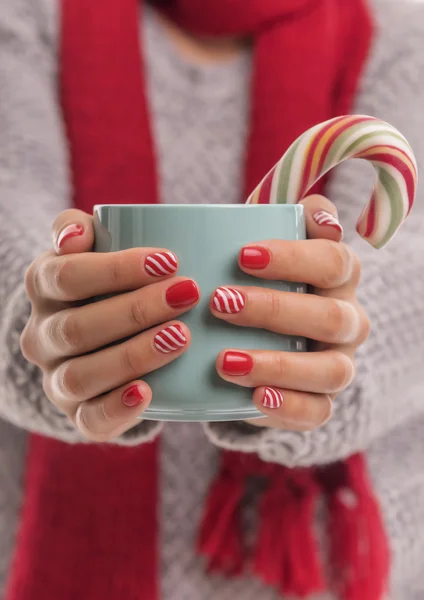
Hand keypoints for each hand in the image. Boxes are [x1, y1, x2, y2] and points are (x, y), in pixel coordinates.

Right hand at [21, 209, 199, 440]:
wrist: (97, 333)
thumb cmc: (104, 280)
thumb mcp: (91, 246)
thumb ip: (78, 228)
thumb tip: (76, 234)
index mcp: (43, 288)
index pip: (67, 276)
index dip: (116, 270)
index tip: (169, 260)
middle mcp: (42, 336)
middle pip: (77, 327)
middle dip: (136, 311)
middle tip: (187, 294)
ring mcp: (56, 379)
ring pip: (82, 375)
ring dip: (133, 355)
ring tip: (181, 336)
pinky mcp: (77, 413)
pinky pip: (89, 420)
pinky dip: (117, 409)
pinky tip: (148, 392)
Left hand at [212, 195, 369, 430]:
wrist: (251, 332)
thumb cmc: (254, 276)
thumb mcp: (263, 241)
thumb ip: (284, 216)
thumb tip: (321, 217)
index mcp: (339, 277)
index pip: (333, 261)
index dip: (293, 258)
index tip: (242, 256)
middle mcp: (347, 320)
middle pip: (330, 316)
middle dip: (273, 310)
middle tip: (219, 303)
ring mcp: (337, 363)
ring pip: (330, 370)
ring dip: (278, 365)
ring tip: (225, 362)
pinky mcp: (321, 401)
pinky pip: (318, 412)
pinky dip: (286, 406)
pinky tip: (252, 397)